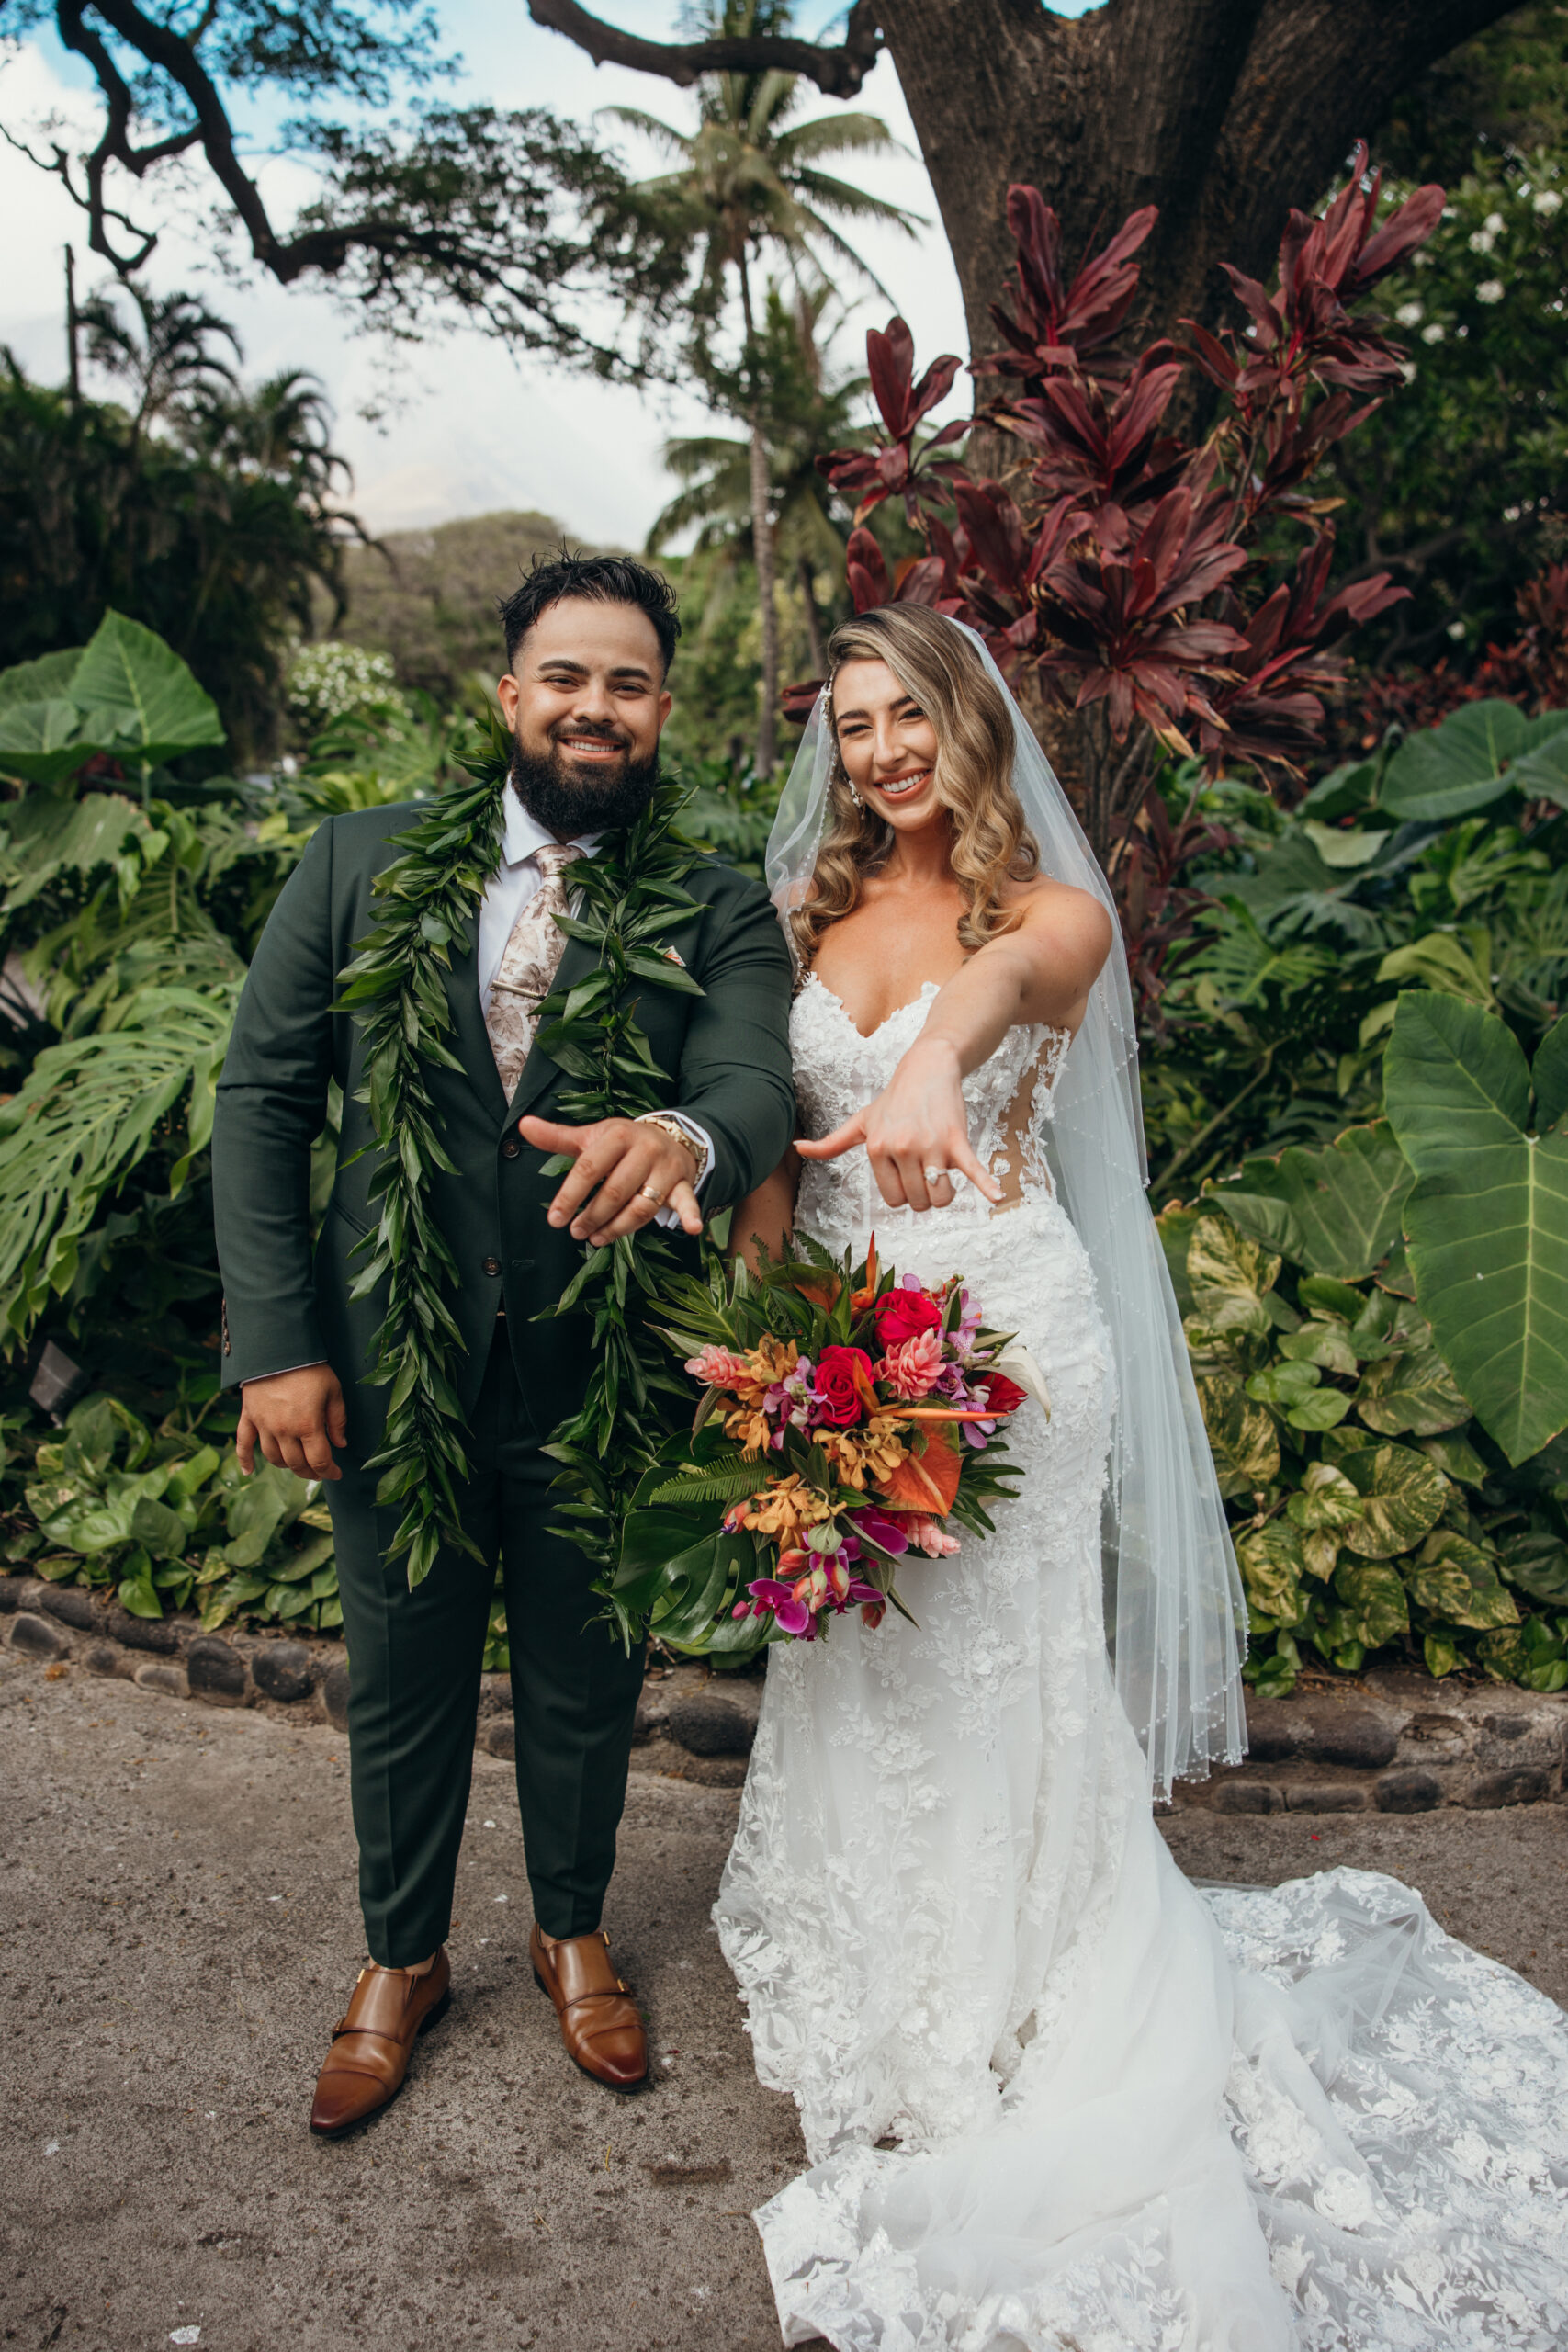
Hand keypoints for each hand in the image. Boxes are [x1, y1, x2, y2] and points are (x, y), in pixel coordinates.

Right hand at [237, 1364, 346, 1480]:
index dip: (330, 1471)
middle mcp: (284, 1430)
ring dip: (287, 1466)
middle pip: (296, 1464)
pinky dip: (244, 1460)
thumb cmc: (309, 1367)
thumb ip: (338, 1420)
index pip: (319, 1460)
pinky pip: (243, 1443)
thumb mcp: (333, 1390)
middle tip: (319, 1471)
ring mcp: (264, 1425)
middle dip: (310, 1472)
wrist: (278, 1347)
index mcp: (308, 1425)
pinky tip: (248, 1472)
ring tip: (297, 1465)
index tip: (337, 1473)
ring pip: (274, 1458)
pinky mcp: (248, 1416)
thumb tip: (340, 1444)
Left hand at [520, 1115, 701, 1245]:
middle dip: (593, 1216)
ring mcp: (665, 1167)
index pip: (589, 1168)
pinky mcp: (683, 1182)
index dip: (570, 1196)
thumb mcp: (592, 1137)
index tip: (555, 1219)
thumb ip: (558, 1137)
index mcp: (617, 1135)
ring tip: (597, 1239)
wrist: (670, 1135)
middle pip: (615, 1191)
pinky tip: (691, 1229)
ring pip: (642, 1205)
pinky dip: (691, 1215)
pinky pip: (688, 1200)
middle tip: (576, 1232)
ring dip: (619, 1227)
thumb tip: (523, 1125)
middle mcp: (644, 1149)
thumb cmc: (622, 1142)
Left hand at [796, 1037, 1001, 1214]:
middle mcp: (901, 1148)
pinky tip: (997, 1197)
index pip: (893, 1200)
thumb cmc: (893, 1100)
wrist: (927, 1067)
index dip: (904, 1193)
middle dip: (925, 1196)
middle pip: (918, 1202)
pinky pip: (973, 1169)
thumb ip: (831, 1142)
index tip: (907, 1174)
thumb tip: (798, 1149)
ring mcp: (929, 1145)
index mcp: (876, 1148)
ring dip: (945, 1193)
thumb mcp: (861, 1121)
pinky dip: (986, 1184)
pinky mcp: (956, 1140)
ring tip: (942, 1174)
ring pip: (940, 1196)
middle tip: (925, 1171)